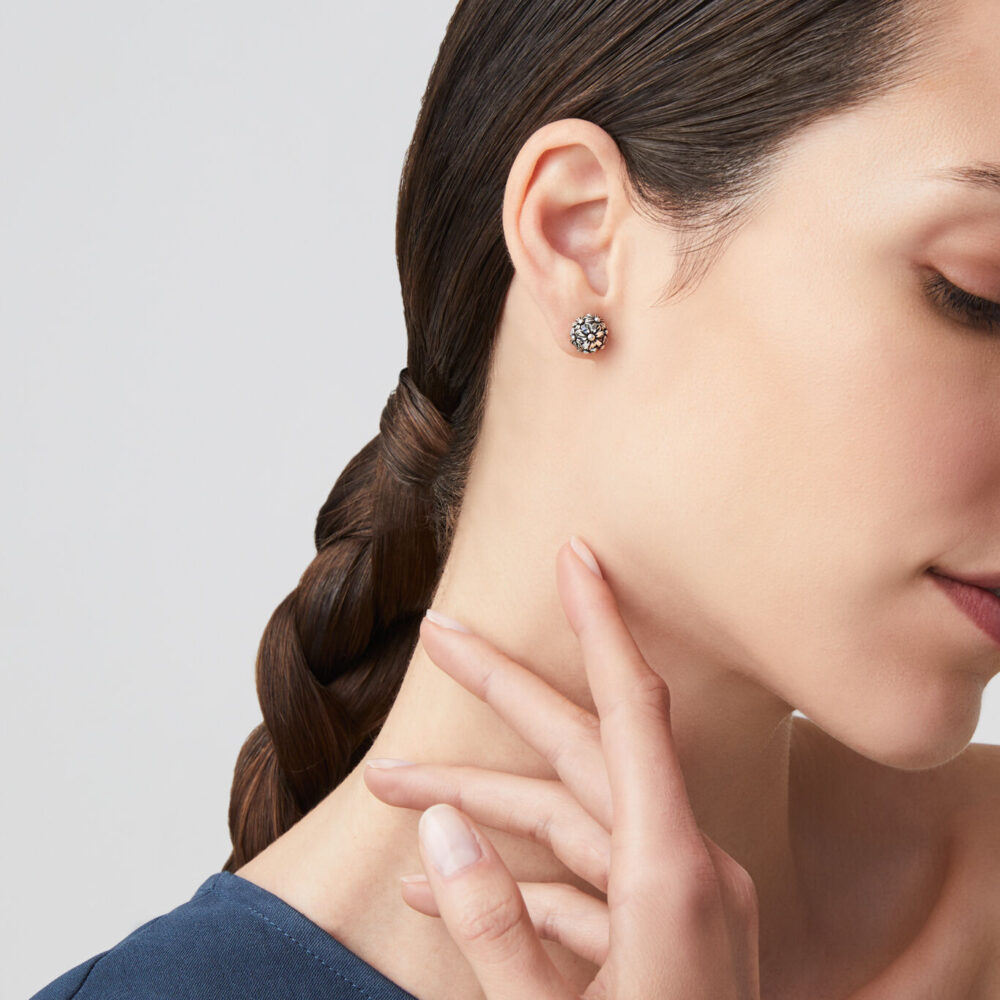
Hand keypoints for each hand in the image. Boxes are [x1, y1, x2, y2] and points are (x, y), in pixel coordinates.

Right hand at [363, 535, 760, 998]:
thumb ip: (490, 924)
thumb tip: (438, 826)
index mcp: (673, 877)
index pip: (636, 711)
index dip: (604, 623)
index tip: (581, 556)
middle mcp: (682, 870)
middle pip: (581, 751)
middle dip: (501, 694)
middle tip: (440, 635)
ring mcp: (672, 902)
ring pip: (566, 821)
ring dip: (480, 806)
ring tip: (390, 789)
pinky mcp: (655, 934)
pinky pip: (576, 883)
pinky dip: (511, 877)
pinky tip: (439, 879)